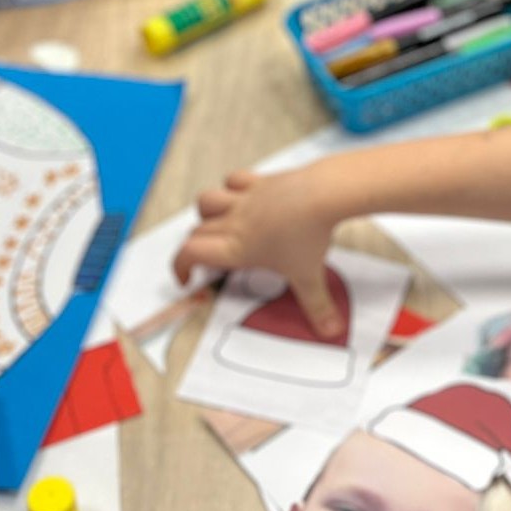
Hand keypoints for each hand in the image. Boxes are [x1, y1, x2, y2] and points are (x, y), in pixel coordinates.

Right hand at [174, 168, 342, 334]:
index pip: (190, 254)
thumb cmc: (310, 233)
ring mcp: (245, 199)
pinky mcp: (260, 181)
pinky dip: (231, 188)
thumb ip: (317, 306)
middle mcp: (235, 222)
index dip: (180, 267)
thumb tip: (330, 330)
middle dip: (196, 249)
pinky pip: (234, 180)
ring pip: (206, 201)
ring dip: (205, 214)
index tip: (187, 279)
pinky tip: (242, 197)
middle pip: (197, 232)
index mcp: (238, 248)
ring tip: (218, 226)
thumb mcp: (310, 277)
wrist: (323, 193)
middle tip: (209, 262)